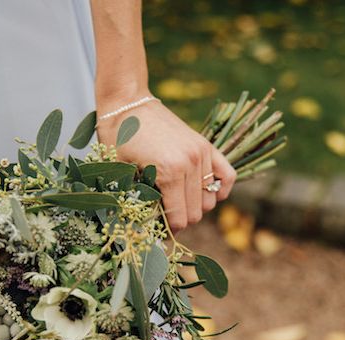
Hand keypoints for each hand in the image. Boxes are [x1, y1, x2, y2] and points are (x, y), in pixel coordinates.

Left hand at [96, 99, 235, 231]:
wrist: (127, 103)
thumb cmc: (117, 140)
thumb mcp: (122, 174)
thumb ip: (139, 201)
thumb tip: (148, 228)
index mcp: (169, 173)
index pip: (179, 218)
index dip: (167, 230)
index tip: (157, 230)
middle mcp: (190, 163)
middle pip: (195, 213)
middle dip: (180, 220)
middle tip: (164, 217)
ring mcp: (200, 153)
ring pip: (209, 199)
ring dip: (195, 207)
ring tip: (177, 203)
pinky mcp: (205, 145)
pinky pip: (227, 175)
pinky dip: (220, 189)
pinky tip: (207, 195)